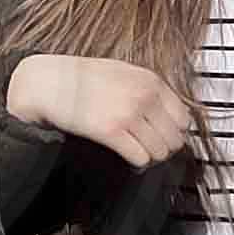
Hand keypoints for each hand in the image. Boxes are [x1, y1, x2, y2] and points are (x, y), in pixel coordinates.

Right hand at [0, 51, 200, 166]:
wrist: (50, 82)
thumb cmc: (81, 77)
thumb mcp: (123, 72)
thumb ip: (147, 89)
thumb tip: (167, 112)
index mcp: (150, 81)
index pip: (183, 118)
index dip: (175, 131)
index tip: (166, 136)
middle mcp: (143, 97)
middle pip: (175, 138)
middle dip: (164, 147)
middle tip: (151, 147)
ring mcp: (128, 114)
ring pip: (160, 151)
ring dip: (150, 156)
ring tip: (138, 152)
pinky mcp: (111, 131)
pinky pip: (140, 158)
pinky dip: (137, 162)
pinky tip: (128, 156)